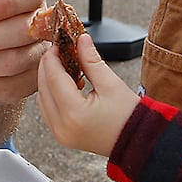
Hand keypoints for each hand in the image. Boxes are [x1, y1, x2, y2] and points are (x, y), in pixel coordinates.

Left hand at [37, 32, 139, 156]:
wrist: (139, 142)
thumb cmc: (130, 117)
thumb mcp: (111, 83)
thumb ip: (91, 60)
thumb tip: (80, 39)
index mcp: (73, 113)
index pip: (53, 76)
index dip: (53, 56)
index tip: (58, 43)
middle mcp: (61, 126)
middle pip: (42, 87)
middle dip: (49, 66)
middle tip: (60, 51)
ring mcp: (60, 134)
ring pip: (42, 99)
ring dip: (49, 80)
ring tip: (66, 68)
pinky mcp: (62, 136)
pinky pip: (48, 110)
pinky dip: (52, 95)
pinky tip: (67, 85)